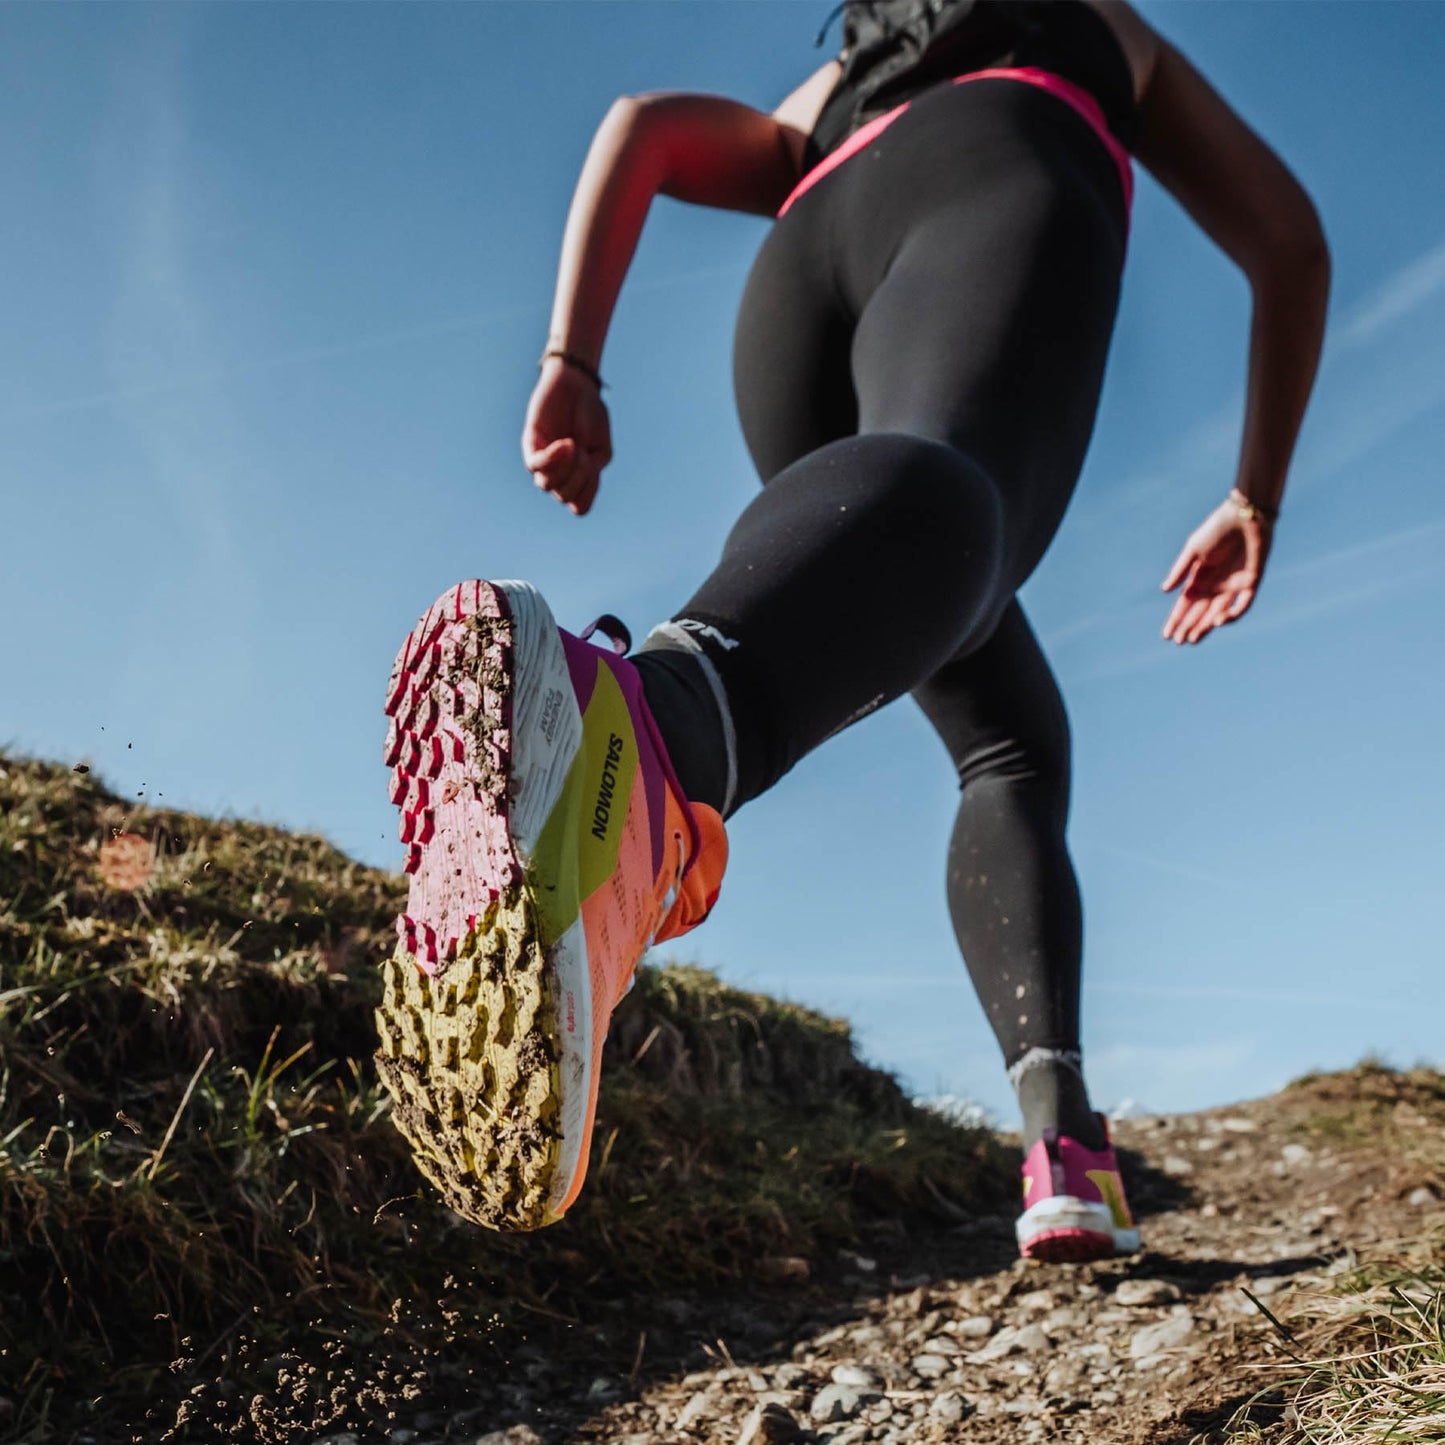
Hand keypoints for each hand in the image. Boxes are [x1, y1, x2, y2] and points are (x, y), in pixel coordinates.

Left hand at [521, 358, 611, 515]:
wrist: (578, 385)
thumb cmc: (591, 417)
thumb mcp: (601, 450)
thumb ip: (591, 474)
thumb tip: (573, 495)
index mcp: (577, 478)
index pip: (579, 506)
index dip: (588, 491)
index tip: (595, 466)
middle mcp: (558, 474)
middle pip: (564, 496)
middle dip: (580, 476)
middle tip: (585, 450)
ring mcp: (543, 461)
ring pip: (547, 486)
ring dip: (566, 469)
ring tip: (574, 445)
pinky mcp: (531, 444)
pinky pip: (535, 465)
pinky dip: (552, 458)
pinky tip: (565, 444)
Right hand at [1160, 498, 1272, 644]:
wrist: (1245, 516)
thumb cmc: (1217, 528)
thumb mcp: (1194, 549)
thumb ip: (1181, 570)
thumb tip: (1165, 591)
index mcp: (1200, 576)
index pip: (1186, 603)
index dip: (1176, 618)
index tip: (1167, 635)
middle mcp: (1216, 584)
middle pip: (1200, 611)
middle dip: (1189, 626)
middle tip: (1179, 642)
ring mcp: (1234, 585)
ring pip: (1218, 612)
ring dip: (1206, 626)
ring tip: (1193, 639)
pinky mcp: (1252, 582)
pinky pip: (1242, 604)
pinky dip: (1232, 614)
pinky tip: (1219, 622)